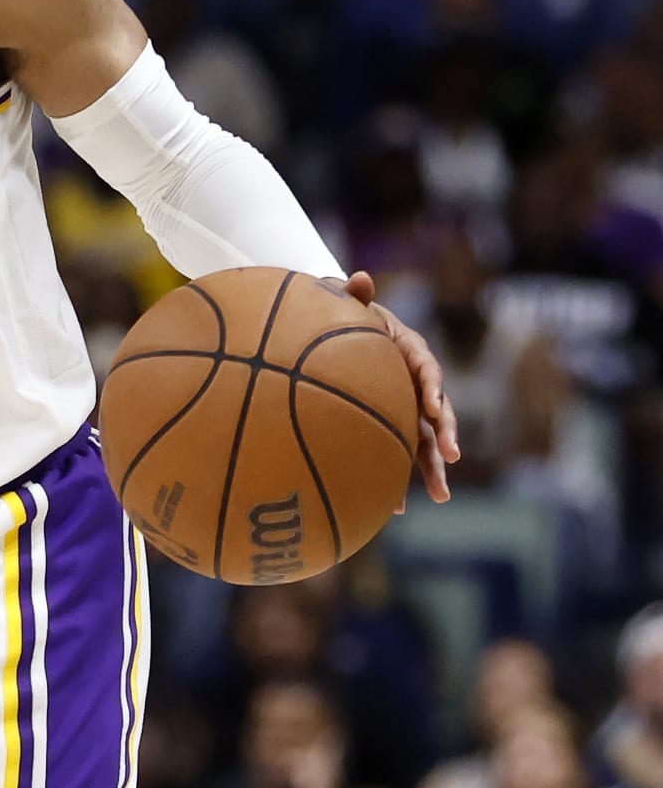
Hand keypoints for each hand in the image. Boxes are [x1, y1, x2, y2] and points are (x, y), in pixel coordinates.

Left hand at [342, 271, 457, 502]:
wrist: (335, 334)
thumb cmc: (340, 316)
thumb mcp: (344, 301)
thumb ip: (352, 293)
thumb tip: (358, 277)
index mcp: (409, 350)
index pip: (427, 368)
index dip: (432, 387)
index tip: (434, 406)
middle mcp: (415, 382)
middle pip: (437, 410)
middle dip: (446, 434)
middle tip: (452, 457)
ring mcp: (406, 407)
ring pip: (426, 439)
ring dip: (434, 467)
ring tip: (442, 496)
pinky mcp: (393, 426)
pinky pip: (399, 454)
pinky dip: (398, 480)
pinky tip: (396, 510)